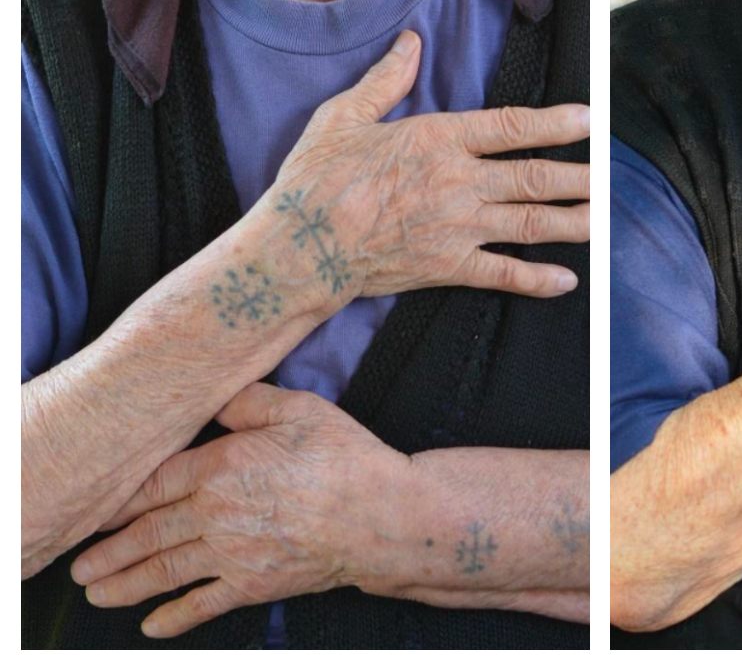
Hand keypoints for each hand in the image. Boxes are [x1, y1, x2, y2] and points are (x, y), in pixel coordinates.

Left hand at [69, 383, 392, 637]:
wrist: (379, 514)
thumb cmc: (342, 456)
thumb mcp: (299, 409)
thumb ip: (250, 401)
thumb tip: (215, 397)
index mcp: (223, 464)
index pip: (156, 482)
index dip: (121, 498)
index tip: (95, 507)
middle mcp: (216, 512)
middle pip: (148, 531)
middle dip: (108, 549)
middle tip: (79, 564)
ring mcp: (232, 553)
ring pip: (164, 570)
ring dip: (125, 584)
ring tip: (96, 592)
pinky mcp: (252, 585)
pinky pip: (202, 604)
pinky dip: (172, 618)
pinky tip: (151, 626)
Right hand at [267, 30, 588, 299]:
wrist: (299, 248)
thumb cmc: (316, 180)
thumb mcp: (344, 117)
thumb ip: (386, 79)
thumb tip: (411, 41)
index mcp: (438, 140)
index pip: (511, 127)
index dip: (556, 122)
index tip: (589, 119)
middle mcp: (457, 182)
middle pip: (534, 177)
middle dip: (578, 177)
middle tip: (610, 176)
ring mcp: (457, 227)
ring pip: (530, 222)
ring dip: (572, 221)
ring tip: (603, 219)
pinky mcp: (447, 267)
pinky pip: (502, 274)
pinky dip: (537, 279)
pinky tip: (566, 281)